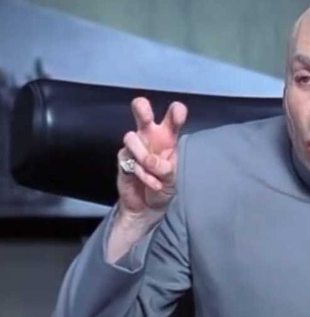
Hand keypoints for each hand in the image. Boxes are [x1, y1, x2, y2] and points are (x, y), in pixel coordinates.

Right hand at [116, 97, 186, 221]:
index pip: (172, 121)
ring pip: (131, 137)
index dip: (175, 113)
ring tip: (154, 173)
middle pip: (143, 115)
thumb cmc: (164, 187)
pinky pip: (128, 159)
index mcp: (169, 139)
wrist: (147, 206)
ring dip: (143, 156)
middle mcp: (151, 138)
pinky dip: (142, 173)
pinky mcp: (123, 158)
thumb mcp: (173, 180)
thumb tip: (151, 161)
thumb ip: (165, 169)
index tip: (178, 111)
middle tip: (144, 113)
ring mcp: (135, 147)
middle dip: (142, 110)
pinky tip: (151, 183)